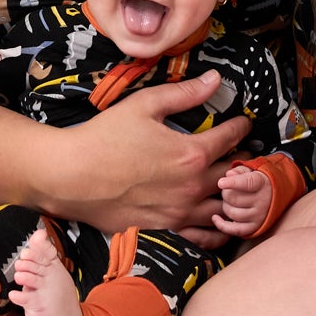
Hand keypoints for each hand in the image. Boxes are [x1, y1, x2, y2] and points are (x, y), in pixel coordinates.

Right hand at [63, 72, 250, 244]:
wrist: (70, 177)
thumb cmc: (104, 138)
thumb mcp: (145, 105)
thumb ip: (184, 94)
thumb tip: (215, 80)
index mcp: (191, 155)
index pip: (231, 138)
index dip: (241, 127)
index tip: (243, 123)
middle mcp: (191, 188)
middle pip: (233, 175)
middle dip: (243, 161)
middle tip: (244, 152)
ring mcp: (179, 214)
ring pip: (223, 209)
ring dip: (233, 194)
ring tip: (234, 184)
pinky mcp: (164, 230)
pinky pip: (203, 236)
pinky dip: (216, 226)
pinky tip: (215, 216)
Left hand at [212, 165, 273, 238]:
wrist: (274, 196)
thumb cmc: (257, 181)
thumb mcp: (251, 171)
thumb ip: (239, 171)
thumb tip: (228, 175)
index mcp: (262, 183)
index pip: (247, 183)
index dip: (233, 183)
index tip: (220, 183)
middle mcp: (262, 201)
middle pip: (234, 199)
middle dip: (225, 193)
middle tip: (227, 190)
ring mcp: (259, 215)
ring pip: (233, 213)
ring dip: (225, 206)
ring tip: (229, 201)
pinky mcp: (255, 227)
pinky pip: (235, 230)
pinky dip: (222, 225)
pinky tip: (215, 218)